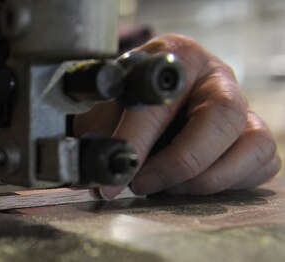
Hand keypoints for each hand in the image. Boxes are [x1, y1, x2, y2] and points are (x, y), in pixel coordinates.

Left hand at [74, 34, 280, 198]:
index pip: (162, 100)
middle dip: (181, 161)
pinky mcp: (252, 137)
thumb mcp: (102, 108)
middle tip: (142, 184)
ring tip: (166, 188)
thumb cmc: (122, 100)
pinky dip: (229, 183)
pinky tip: (189, 185)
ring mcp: (242, 107)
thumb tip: (101, 172)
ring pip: (254, 145)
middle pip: (223, 116)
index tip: (118, 171)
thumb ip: (100, 133)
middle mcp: (216, 78)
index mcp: (176, 57)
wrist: (137, 100)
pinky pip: (261, 164)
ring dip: (208, 178)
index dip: (136, 141)